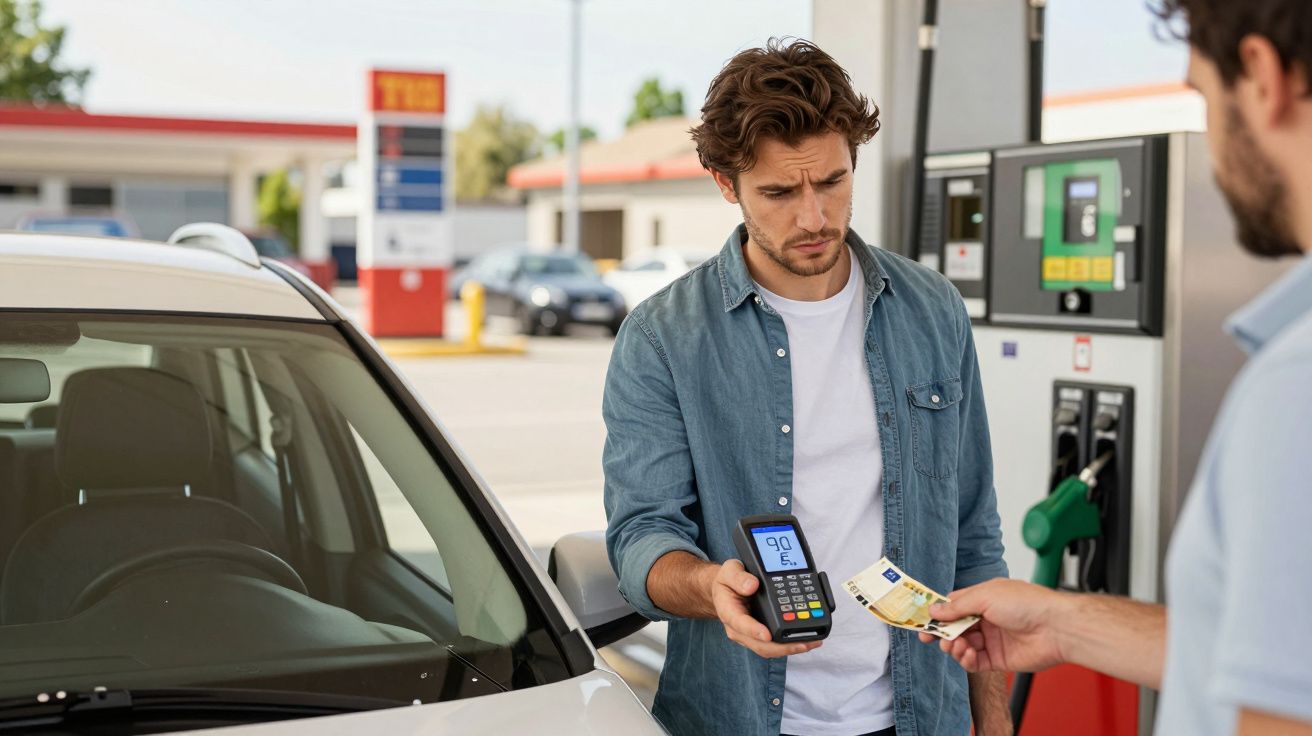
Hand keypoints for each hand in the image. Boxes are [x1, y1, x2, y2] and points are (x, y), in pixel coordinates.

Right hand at [710, 559, 821, 657]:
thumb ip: (738, 577)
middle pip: (760, 644)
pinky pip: (775, 644)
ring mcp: (751, 635)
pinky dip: (791, 644)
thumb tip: (752, 585)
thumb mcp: (729, 571)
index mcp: (729, 612)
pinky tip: (807, 640)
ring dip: (791, 648)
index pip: (740, 624)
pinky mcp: (761, 636)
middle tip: (804, 643)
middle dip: (783, 647)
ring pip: (770, 648)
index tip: (766, 634)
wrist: (727, 589)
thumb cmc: (728, 581)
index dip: (754, 631)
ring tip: (812, 642)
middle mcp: (739, 629)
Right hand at [917, 579, 1068, 673]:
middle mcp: (987, 619)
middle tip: (929, 638)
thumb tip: (934, 610)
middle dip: (941, 633)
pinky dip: (967, 660)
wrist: (1056, 628)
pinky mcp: (998, 659)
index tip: (921, 620)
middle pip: (955, 627)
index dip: (937, 613)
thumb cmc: (1027, 604)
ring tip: (955, 646)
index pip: (954, 605)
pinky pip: (974, 662)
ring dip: (954, 647)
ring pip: (962, 646)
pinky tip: (968, 655)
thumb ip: (957, 606)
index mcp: (984, 598)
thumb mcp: (985, 596)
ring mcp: (992, 639)